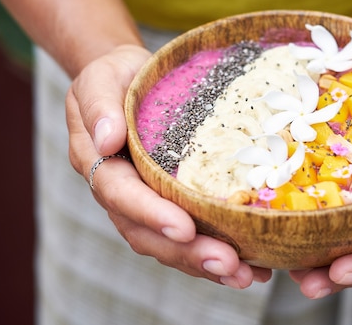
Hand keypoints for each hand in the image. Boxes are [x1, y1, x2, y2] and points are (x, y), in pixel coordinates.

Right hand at [65, 44, 272, 287]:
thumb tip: (105, 139)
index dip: (151, 214)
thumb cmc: (117, 76)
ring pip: (171, 243)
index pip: (122, 195)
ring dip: (205, 263)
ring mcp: (147, 203)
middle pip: (149, 234)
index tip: (184, 228)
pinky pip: (191, 235)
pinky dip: (216, 252)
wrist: (131, 79)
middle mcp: (122, 193)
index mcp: (100, 164)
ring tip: (245, 275)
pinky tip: (253, 266)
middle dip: (188, 252)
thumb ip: (99, 106)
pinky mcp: (172, 203)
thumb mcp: (100, 79)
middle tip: (227, 264)